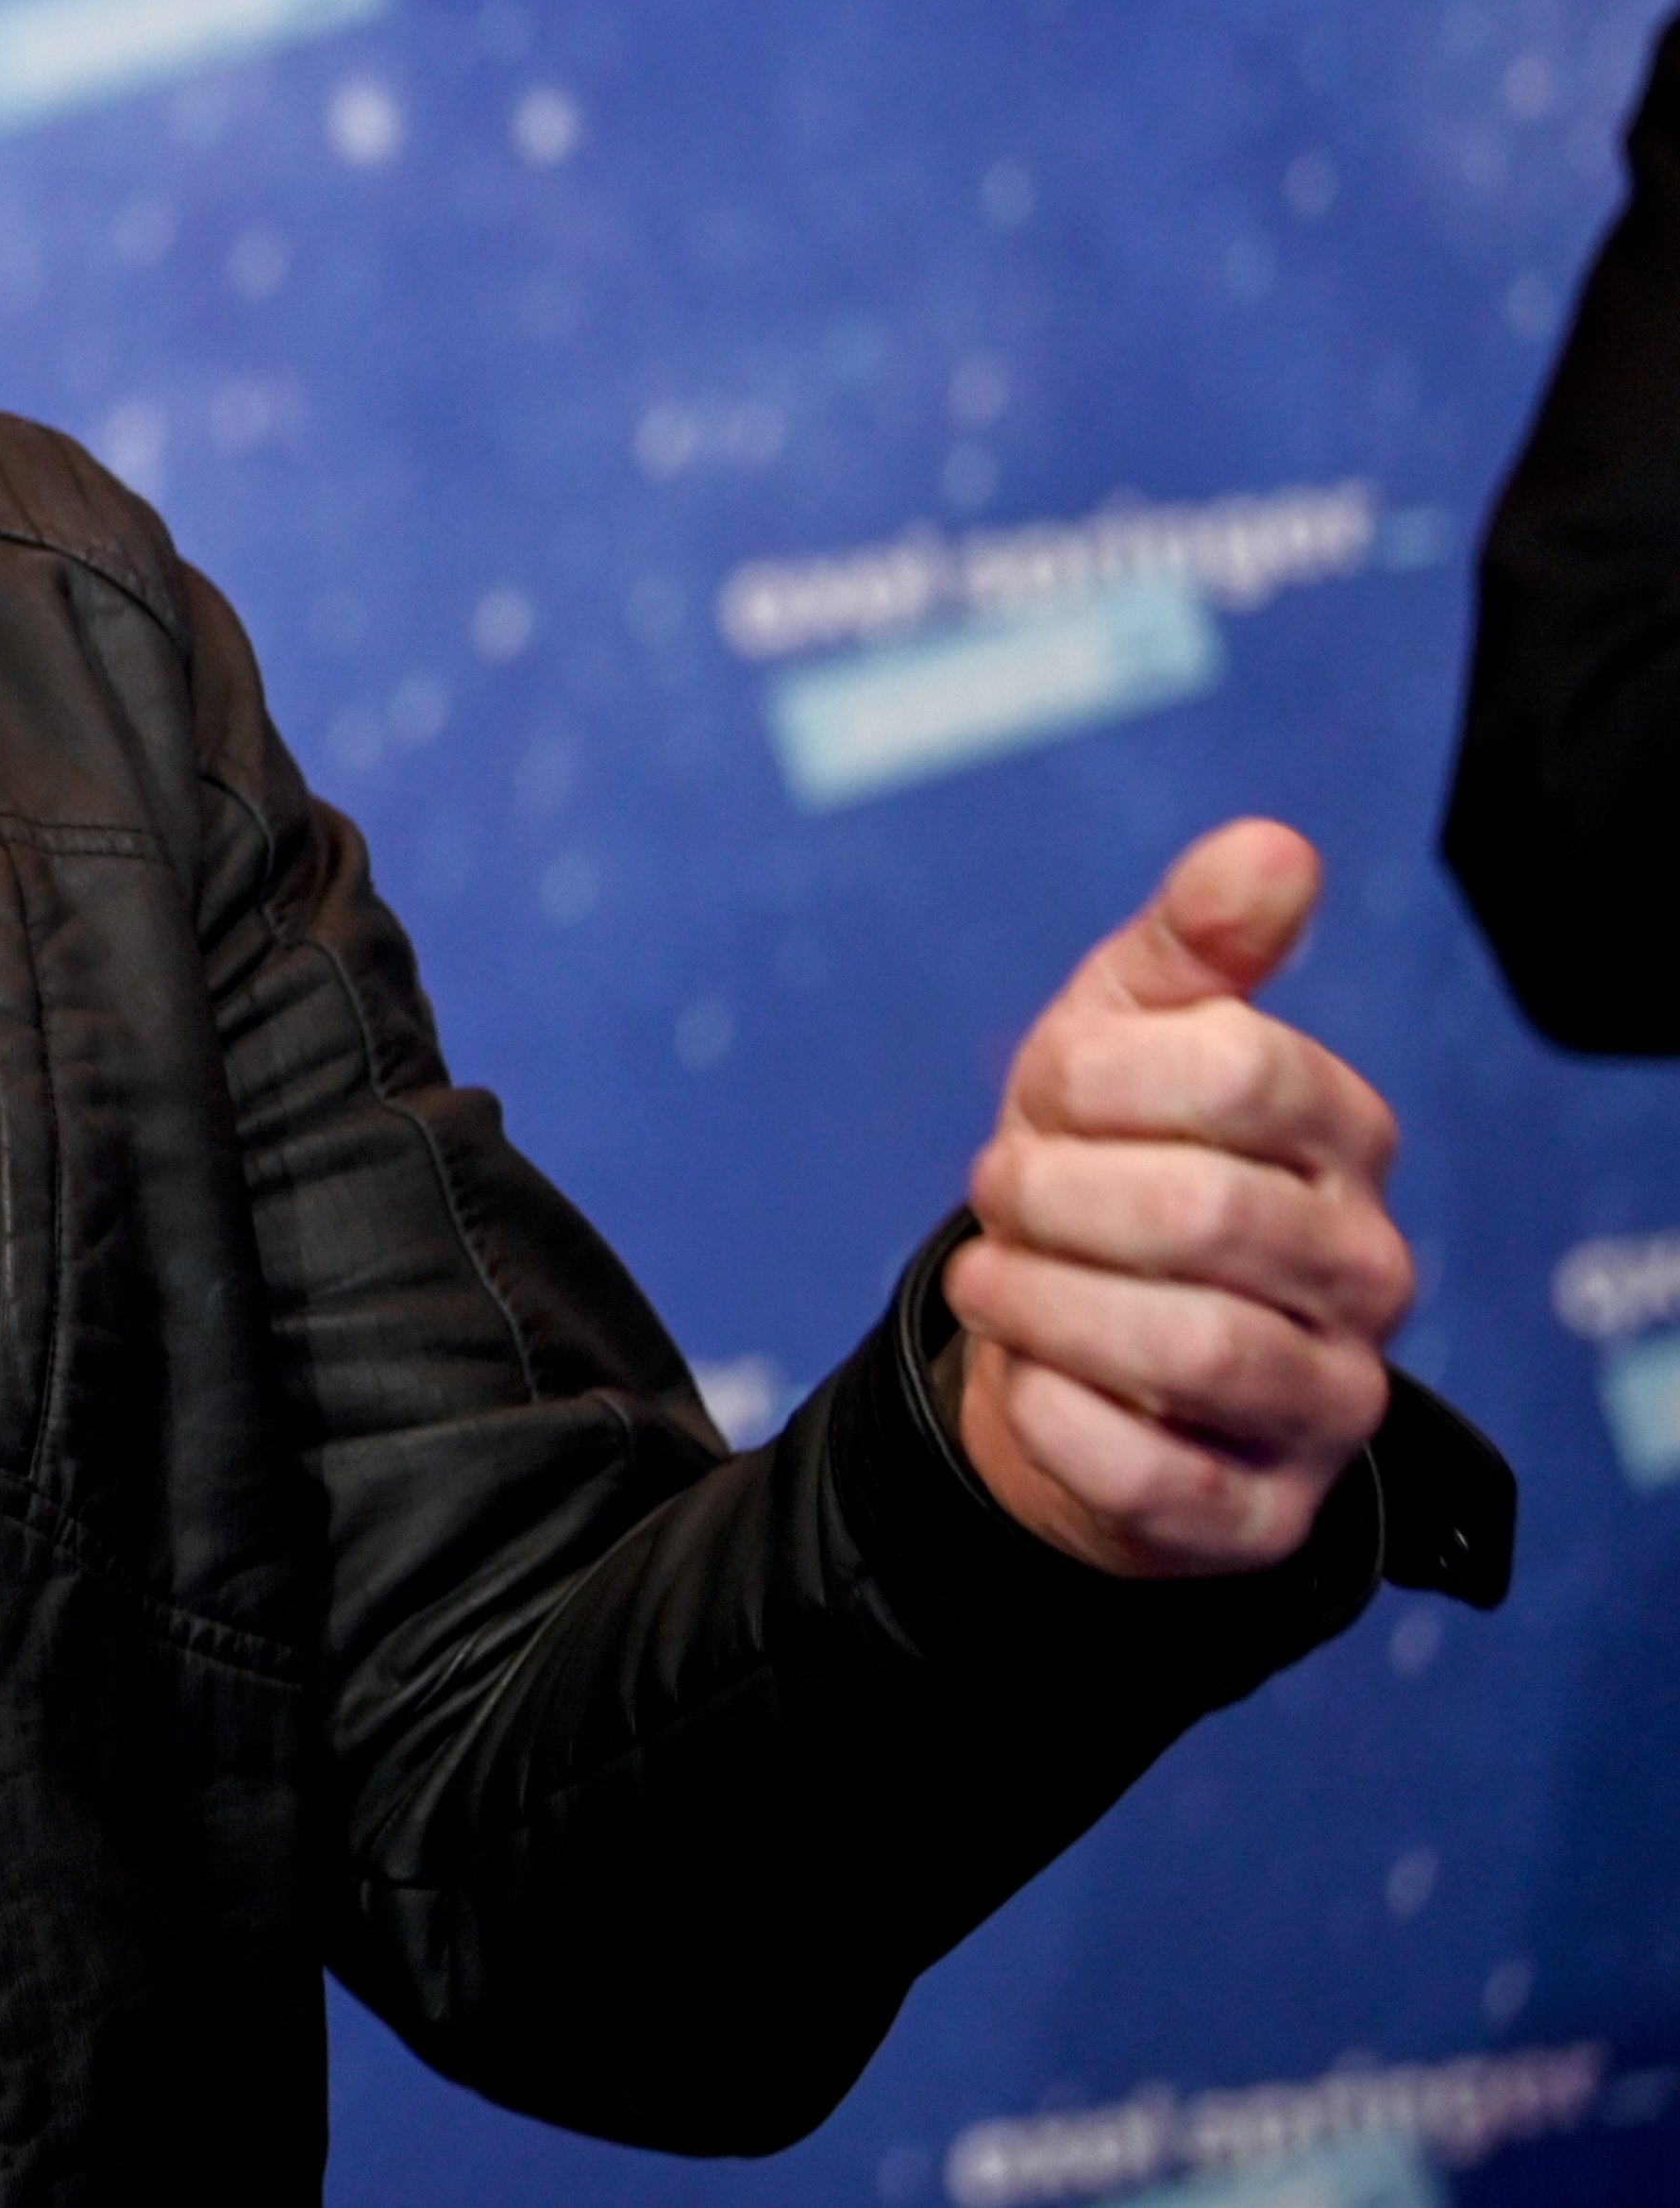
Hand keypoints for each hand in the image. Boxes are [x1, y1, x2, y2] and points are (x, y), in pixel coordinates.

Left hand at [949, 820, 1413, 1577]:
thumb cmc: (1101, 1167)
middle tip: (998, 1195)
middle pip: (1206, 1208)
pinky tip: (1024, 1382)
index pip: (1244, 1066)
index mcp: (1343, 1135)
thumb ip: (1192, 945)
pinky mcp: (1260, 1515)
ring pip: (1193, 1344)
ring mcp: (1327, 1401)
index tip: (1040, 1096)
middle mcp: (1365, 1271)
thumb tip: (1273, 846)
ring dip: (1044, 1302)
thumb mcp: (1119, 1039)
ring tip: (993, 1280)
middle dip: (1054, 1193)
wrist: (1061, 1352)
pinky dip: (1056, 1418)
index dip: (1098, 1076)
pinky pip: (1156, 1474)